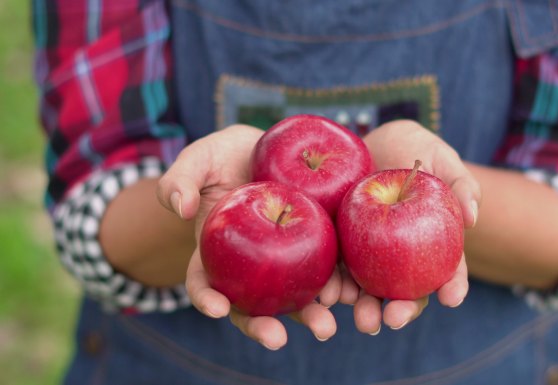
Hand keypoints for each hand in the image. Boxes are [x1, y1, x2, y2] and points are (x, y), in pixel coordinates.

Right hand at [157, 124, 344, 349]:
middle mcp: (249, 267)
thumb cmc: (225, 156)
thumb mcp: (198, 159)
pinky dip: (339, 285)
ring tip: (325, 326)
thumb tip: (182, 208)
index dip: (208, 298)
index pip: (204, 282)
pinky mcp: (317, 246)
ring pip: (295, 296)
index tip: (217, 308)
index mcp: (215, 253)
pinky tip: (351, 294)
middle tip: (277, 338)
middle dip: (263, 325)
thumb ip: (180, 179)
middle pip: (253, 304)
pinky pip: (328, 270)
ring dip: (309, 315)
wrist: (268, 147)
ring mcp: (285, 260)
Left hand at [353, 120, 478, 333]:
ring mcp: (370, 255)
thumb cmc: (413, 148)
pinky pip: (337, 272)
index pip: (448, 271)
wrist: (370, 141)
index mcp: (434, 244)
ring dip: (367, 310)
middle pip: (407, 291)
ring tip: (364, 320)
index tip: (452, 298)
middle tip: (395, 319)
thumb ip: (461, 183)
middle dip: (403, 311)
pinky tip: (327, 298)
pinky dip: (333, 288)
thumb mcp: (440, 158)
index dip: (453, 286)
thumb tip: (473, 218)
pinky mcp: (340, 247)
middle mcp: (403, 258)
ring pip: (370, 291)